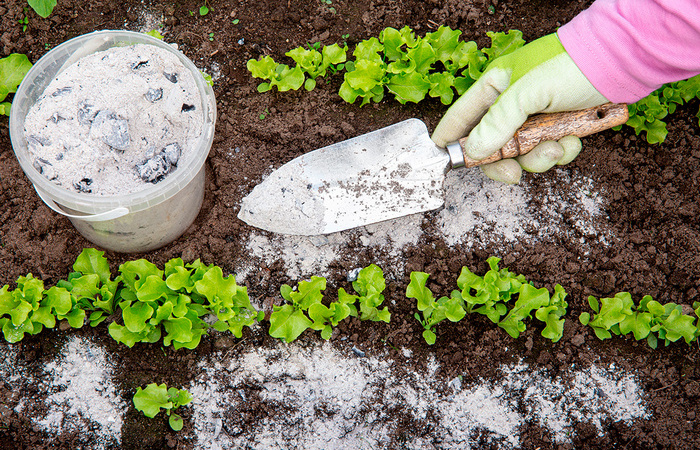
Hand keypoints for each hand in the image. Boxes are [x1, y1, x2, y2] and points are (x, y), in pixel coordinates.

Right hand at [431, 33, 607, 183]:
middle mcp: (510, 104)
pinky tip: (573, 140)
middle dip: (505, 161)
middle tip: (513, 173)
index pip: (461, 118)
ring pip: (521, 153)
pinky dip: (560, 152)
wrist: (621, 63)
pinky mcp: (556, 127)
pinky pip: (547, 151)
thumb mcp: (528, 93)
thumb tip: (474, 151)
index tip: (444, 162)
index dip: (450, 140)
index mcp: (494, 87)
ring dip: (539, 157)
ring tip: (558, 147)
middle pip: (490, 146)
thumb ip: (498, 123)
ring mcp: (533, 117)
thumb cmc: (572, 65)